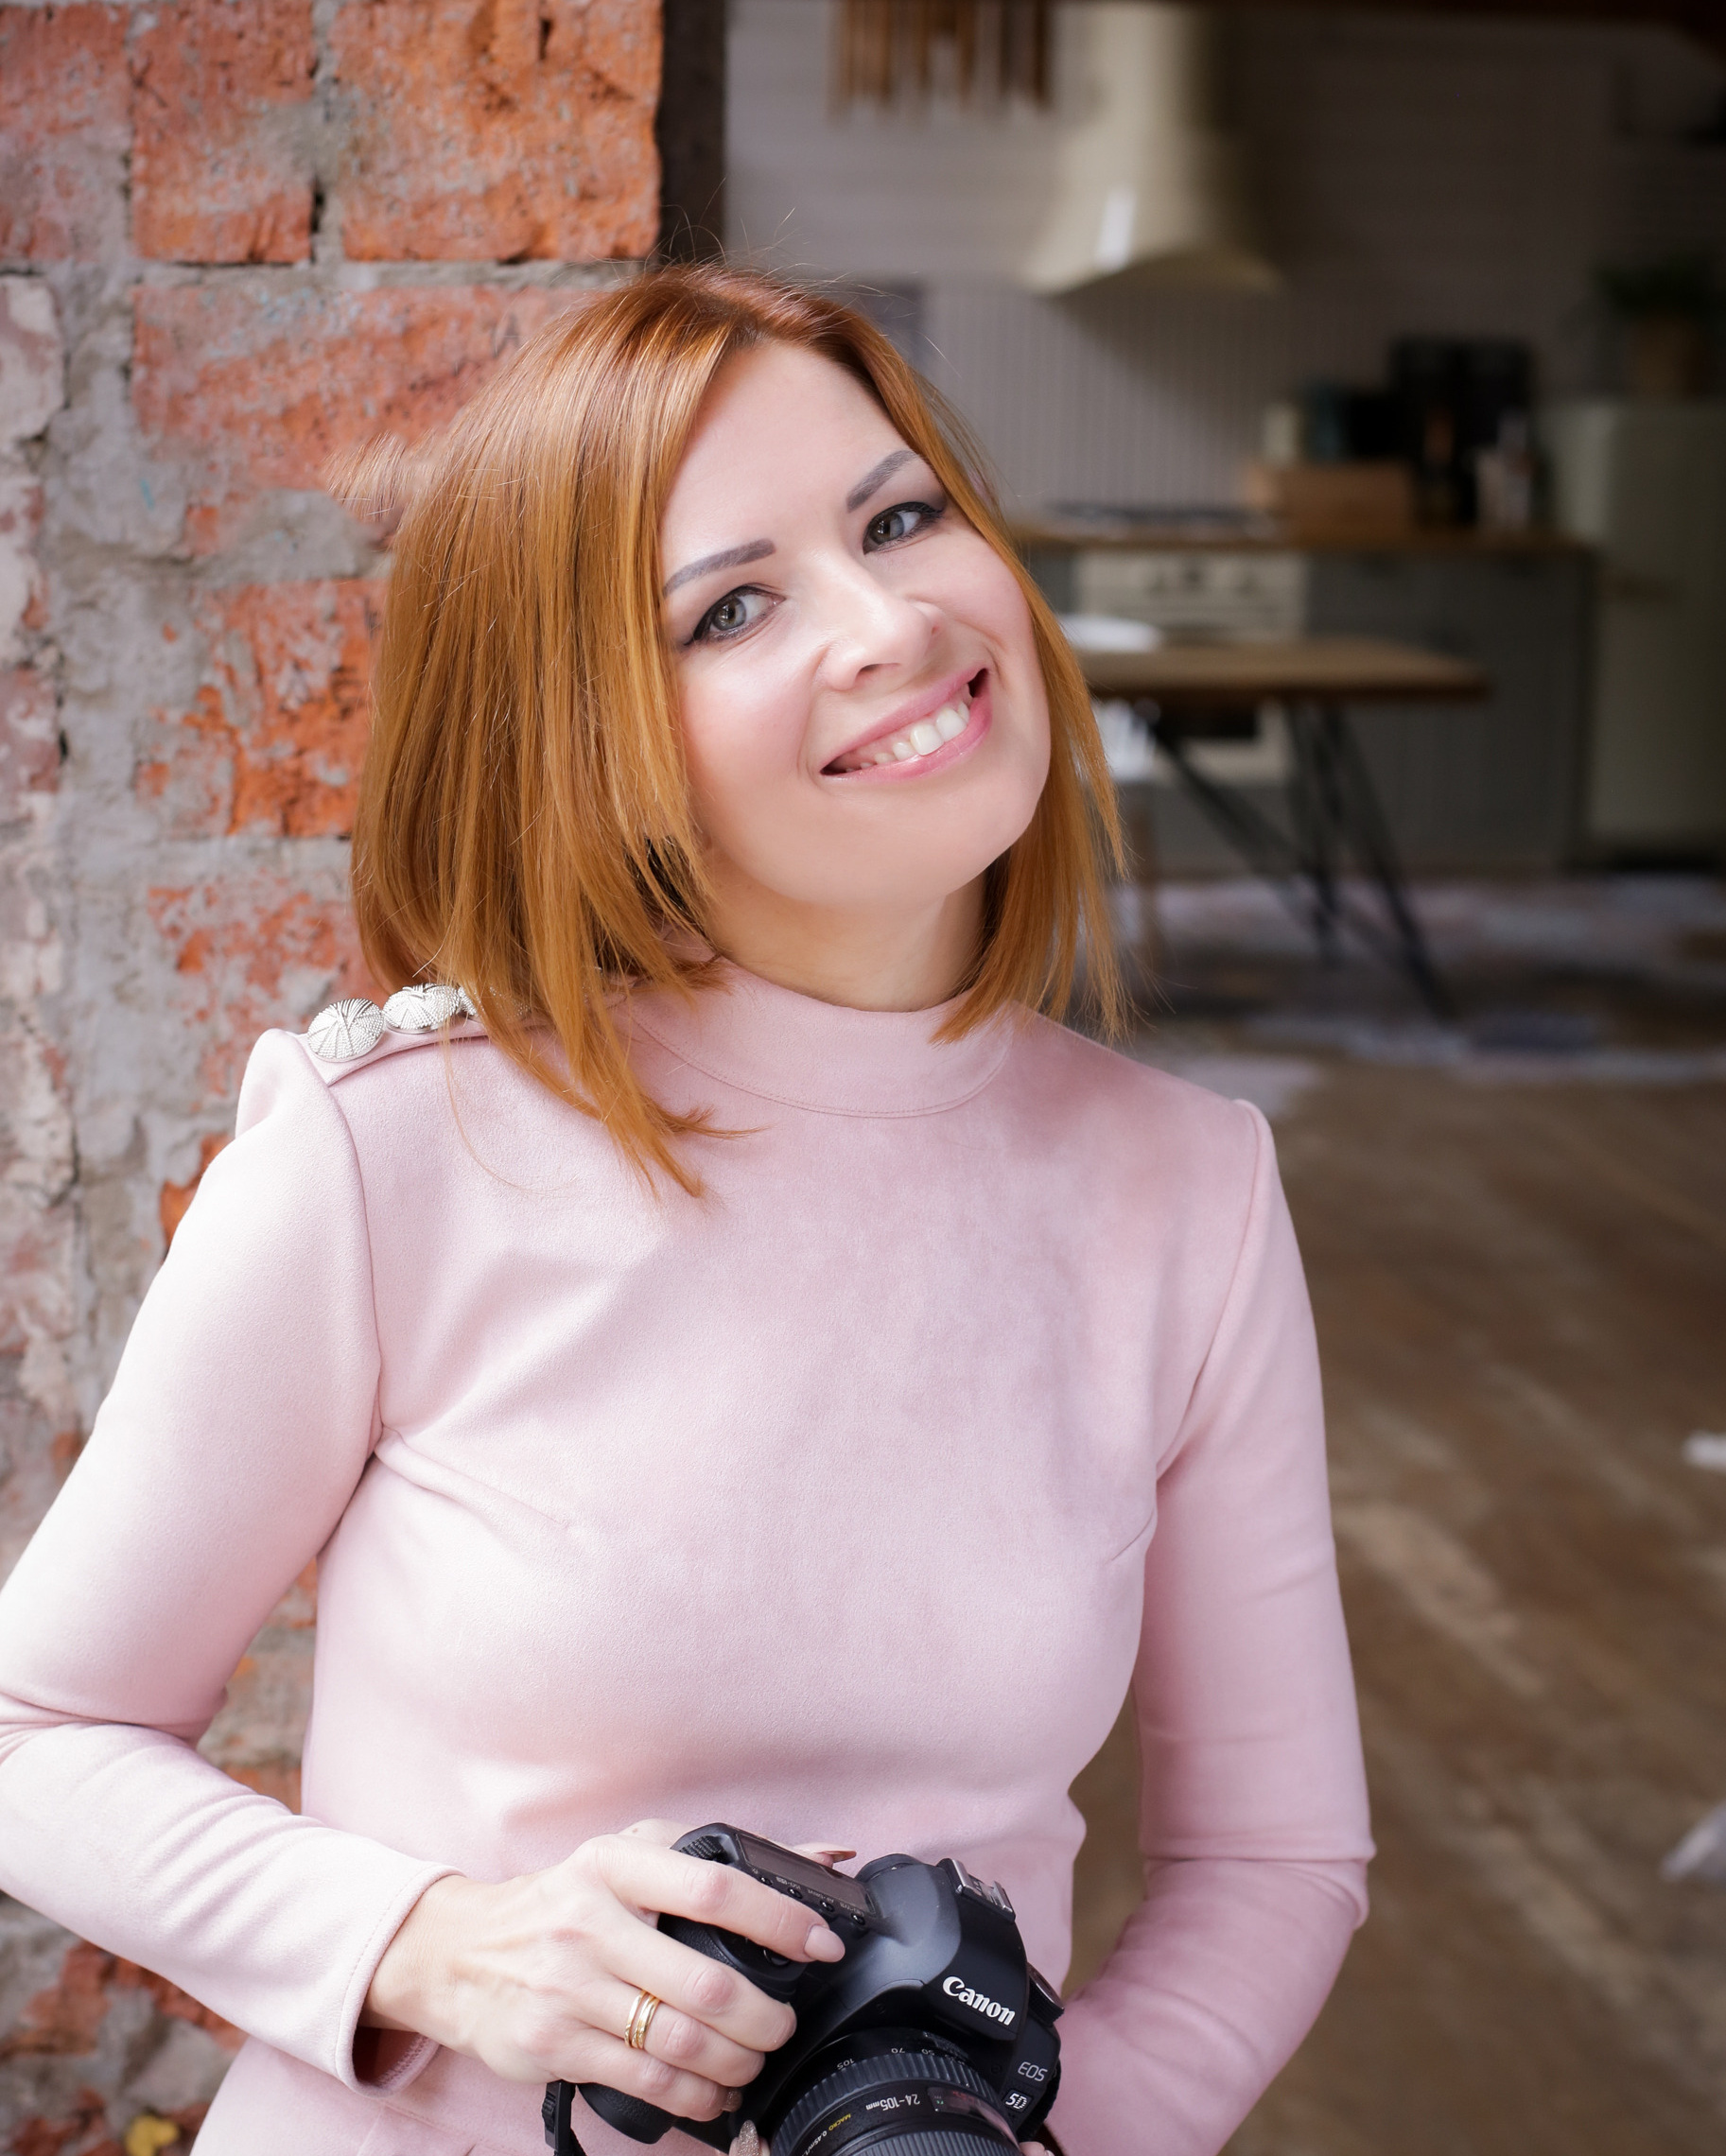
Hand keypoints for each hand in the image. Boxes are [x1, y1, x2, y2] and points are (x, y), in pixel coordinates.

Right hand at [364, 1819, 847, 2124]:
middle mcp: (589, 1920)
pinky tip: (710, 2092)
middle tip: (783, 2025)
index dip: (779, 1919)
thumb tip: (824, 1857)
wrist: (458, 1952)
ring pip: (679, 2040)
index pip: (713, 1888)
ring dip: (734, 2062)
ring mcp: (566, 1985)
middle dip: (763, 2016)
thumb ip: (719, 1858)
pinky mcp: (551, 2042)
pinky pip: (642, 2079)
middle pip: (705, 1982)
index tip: (821, 1943)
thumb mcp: (630, 1857)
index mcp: (616, 1862)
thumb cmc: (565, 1900)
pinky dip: (692, 2095)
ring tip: (752, 2061)